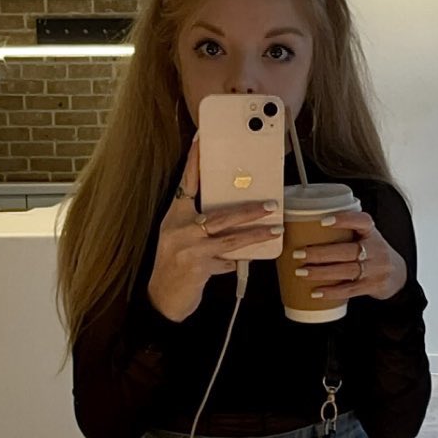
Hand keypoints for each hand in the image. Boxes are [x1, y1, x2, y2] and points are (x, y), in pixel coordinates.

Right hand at [147, 136, 282, 321]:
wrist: (162, 299)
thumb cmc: (175, 265)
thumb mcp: (182, 239)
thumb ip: (203, 226)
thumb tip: (235, 218)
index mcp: (175, 216)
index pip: (187, 183)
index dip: (195, 160)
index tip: (202, 138)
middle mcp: (179, 228)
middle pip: (219, 212)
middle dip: (248, 209)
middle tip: (271, 204)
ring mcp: (187, 247)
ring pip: (229, 236)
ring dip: (255, 233)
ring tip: (275, 229)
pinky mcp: (197, 266)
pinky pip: (227, 259)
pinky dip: (237, 260)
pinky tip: (247, 260)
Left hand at [291, 210, 406, 302]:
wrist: (398, 274)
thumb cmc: (372, 251)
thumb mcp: (366, 236)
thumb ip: (346, 232)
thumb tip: (305, 229)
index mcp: (372, 232)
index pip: (361, 221)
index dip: (344, 219)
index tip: (323, 221)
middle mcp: (376, 249)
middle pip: (347, 250)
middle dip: (320, 253)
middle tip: (298, 254)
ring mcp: (376, 269)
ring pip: (346, 270)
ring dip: (321, 272)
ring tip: (301, 272)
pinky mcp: (372, 286)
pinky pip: (350, 289)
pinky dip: (332, 292)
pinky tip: (316, 292)